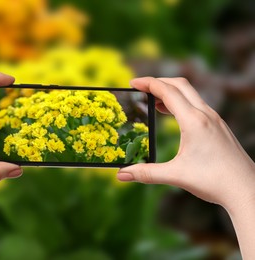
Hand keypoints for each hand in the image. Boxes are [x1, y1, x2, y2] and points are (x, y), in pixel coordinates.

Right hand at [117, 77, 254, 208]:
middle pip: (180, 85)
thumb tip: (121, 175)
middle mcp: (206, 115)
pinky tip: (174, 116)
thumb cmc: (214, 181)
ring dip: (170, 92)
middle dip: (158, 82)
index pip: (167, 91)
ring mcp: (215, 119)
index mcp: (194, 121)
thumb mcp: (175, 175)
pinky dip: (181, 103)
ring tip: (153, 102)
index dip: (148, 83)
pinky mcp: (219, 127)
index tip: (132, 83)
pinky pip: (197, 105)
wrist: (246, 190)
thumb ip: (146, 173)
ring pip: (190, 94)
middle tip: (140, 88)